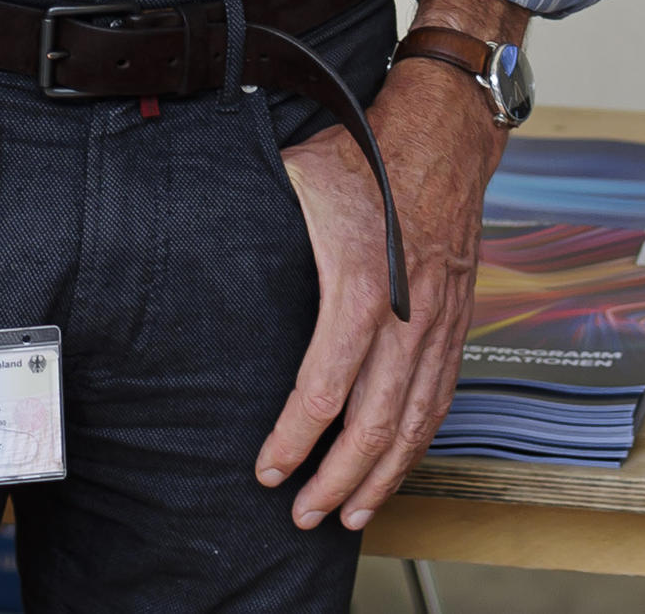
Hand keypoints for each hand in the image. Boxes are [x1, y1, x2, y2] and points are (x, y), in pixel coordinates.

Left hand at [256, 0, 514, 530]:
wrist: (445, 130)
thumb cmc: (368, 151)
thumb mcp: (297, 178)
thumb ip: (256, 222)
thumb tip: (188, 232)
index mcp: (362, 285)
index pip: (325, 387)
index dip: (295, 439)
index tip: (267, 468)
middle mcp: (408, 314)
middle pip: (375, 422)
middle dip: (337, 479)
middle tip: (303, 515)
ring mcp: (439, 321)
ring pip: (415, 419)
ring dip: (383, 474)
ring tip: (352, 513)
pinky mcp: (457, 319)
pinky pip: (443, 395)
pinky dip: (421, 440)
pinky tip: (399, 464)